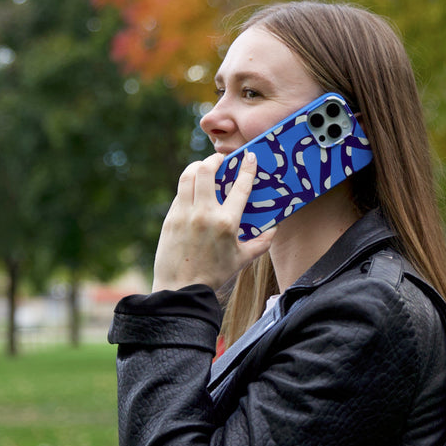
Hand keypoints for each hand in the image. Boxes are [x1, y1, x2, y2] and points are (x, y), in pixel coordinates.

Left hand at [152, 152, 276, 291]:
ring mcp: (184, 214)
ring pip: (187, 175)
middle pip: (206, 170)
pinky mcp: (170, 218)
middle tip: (220, 160)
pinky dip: (188, 187)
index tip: (250, 157)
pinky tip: (194, 191)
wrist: (181, 288)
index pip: (240, 187)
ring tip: (204, 168)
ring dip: (197, 167)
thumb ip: (262, 242)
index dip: (247, 168)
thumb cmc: (214, 275)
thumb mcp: (243, 260)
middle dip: (214, 159)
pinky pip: (179, 193)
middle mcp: (204, 214)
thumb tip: (274, 228)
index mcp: (226, 223)